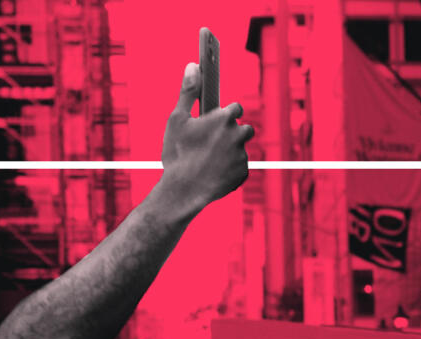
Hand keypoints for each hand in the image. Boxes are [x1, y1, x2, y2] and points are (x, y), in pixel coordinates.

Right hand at [160, 63, 255, 209]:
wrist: (183, 190)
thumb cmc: (178, 153)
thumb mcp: (177, 119)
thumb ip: (188, 91)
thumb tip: (193, 66)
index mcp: (224, 118)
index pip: (236, 108)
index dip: (225, 114)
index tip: (216, 120)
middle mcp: (237, 135)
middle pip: (243, 129)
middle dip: (231, 134)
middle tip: (212, 143)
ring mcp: (242, 155)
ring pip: (240, 149)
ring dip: (230, 152)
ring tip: (210, 159)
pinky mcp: (243, 173)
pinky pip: (239, 168)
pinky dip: (229, 170)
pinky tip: (214, 172)